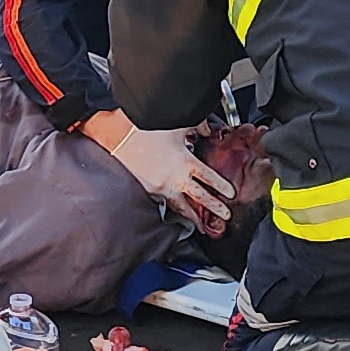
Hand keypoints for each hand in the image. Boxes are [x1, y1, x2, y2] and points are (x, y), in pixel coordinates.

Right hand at [97, 115, 231, 229]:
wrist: (119, 137)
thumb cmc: (146, 129)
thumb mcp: (178, 124)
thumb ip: (197, 126)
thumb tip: (207, 129)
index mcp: (185, 161)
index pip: (209, 178)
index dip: (222, 186)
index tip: (230, 194)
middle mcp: (175, 178)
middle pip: (200, 197)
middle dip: (215, 208)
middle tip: (225, 215)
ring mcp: (160, 187)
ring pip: (180, 206)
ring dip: (192, 216)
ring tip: (200, 226)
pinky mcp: (147, 190)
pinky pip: (163, 202)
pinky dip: (171, 208)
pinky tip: (176, 213)